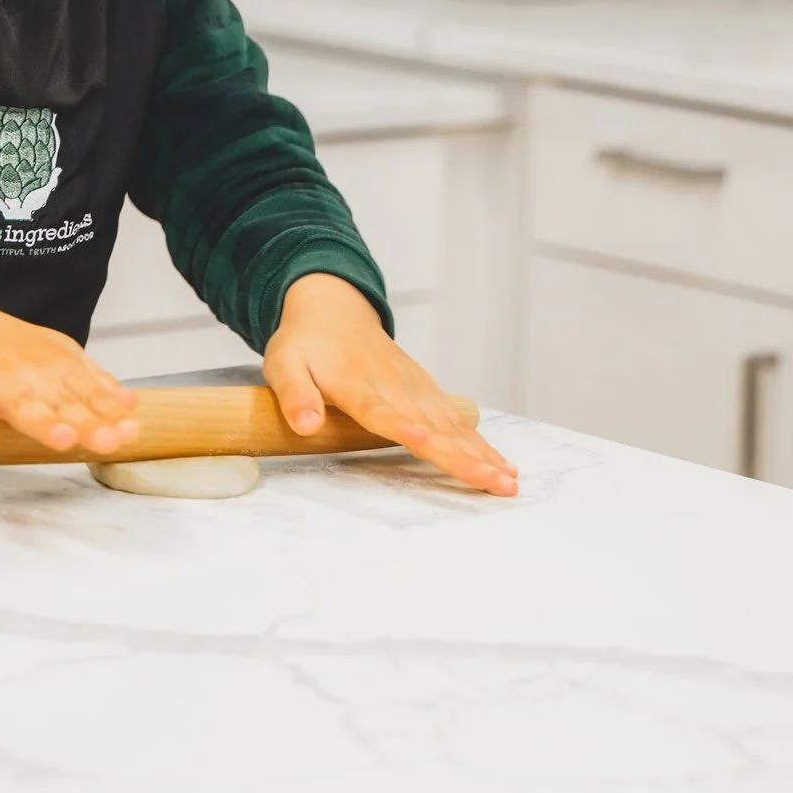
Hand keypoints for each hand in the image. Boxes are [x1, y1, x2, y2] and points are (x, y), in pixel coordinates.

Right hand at [0, 289, 140, 456]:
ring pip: (22, 406)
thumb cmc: (1, 347)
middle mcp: (31, 373)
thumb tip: (131, 406)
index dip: (110, 414)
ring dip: (42, 423)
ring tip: (62, 439)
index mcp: (58, 366)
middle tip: (108, 440)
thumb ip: (92, 383)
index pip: (90, 394)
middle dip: (87, 422)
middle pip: (63, 403)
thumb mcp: (54, 356)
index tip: (131, 432)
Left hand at [262, 273, 517, 496]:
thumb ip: (294, 395)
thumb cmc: (306, 342)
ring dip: (482, 454)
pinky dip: (480, 442)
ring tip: (508, 483)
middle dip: (464, 456)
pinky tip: (500, 464)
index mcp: (357, 386)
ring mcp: (414, 389)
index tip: (425, 439)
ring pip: (453, 426)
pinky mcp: (425, 390)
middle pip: (433, 427)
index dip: (403, 427)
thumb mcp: (284, 364)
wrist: (334, 308)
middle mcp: (394, 388)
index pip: (382, 412)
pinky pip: (456, 420)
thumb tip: (305, 425)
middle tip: (496, 483)